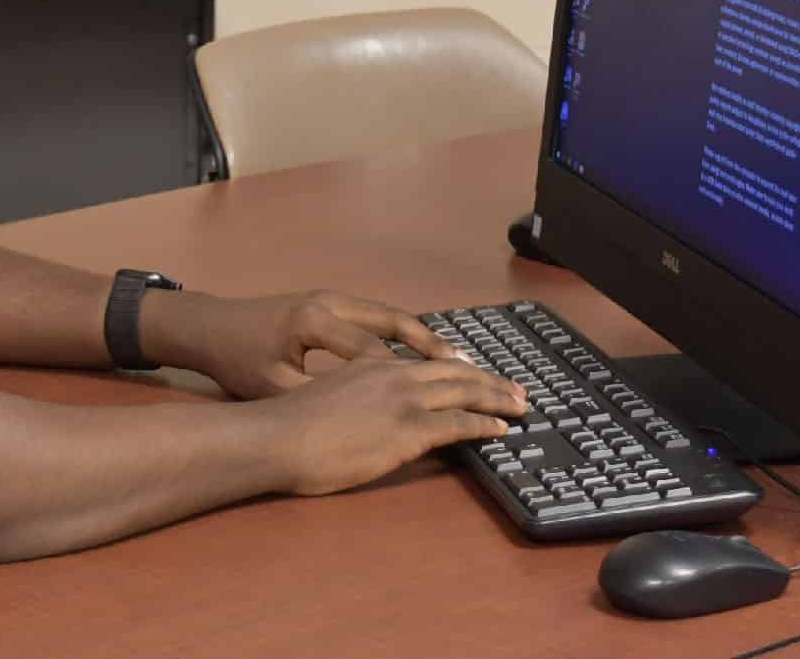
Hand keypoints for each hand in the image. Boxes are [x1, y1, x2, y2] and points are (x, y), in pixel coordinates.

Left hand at [143, 289, 477, 401]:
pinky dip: (406, 334)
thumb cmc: (236, 360)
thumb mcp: (272, 388)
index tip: (449, 401)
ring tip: (465, 365)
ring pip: (392, 317)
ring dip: (427, 341)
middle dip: (439, 351)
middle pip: (398, 324)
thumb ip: (318, 399)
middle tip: (477, 373)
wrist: (208, 326)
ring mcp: (332, 298)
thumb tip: (363, 420)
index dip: (414, 381)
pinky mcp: (329, 302)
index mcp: (315, 324)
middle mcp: (330, 303)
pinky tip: (426, 354)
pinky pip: (379, 317)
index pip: (378, 355)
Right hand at [263, 351, 527, 495]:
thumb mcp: (325, 396)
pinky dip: (485, 423)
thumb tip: (365, 411)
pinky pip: (459, 423)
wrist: (279, 437)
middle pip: (453, 371)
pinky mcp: (409, 429)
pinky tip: (500, 428)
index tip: (473, 372)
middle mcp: (391, 373)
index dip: (454, 367)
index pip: (423, 362)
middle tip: (513, 387)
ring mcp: (402, 399)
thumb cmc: (289, 426)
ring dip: (497, 396)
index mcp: (369, 363)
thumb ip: (353, 395)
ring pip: (464, 390)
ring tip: (520, 403)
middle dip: (488, 378)